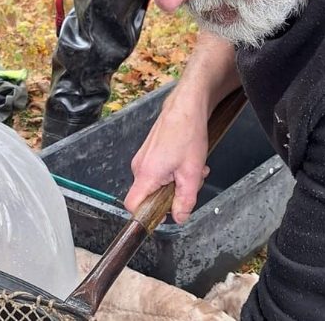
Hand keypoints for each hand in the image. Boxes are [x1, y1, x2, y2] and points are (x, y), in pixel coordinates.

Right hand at [124, 95, 211, 223]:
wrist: (186, 107)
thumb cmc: (187, 134)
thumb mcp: (192, 173)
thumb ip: (185, 200)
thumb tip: (179, 218)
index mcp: (146, 174)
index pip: (132, 206)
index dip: (146, 215)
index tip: (163, 215)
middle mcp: (138, 167)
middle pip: (148, 195)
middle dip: (170, 195)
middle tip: (188, 184)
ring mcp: (142, 159)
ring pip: (155, 183)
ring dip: (175, 181)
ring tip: (191, 169)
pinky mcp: (148, 153)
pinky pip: (157, 171)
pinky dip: (172, 171)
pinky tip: (186, 161)